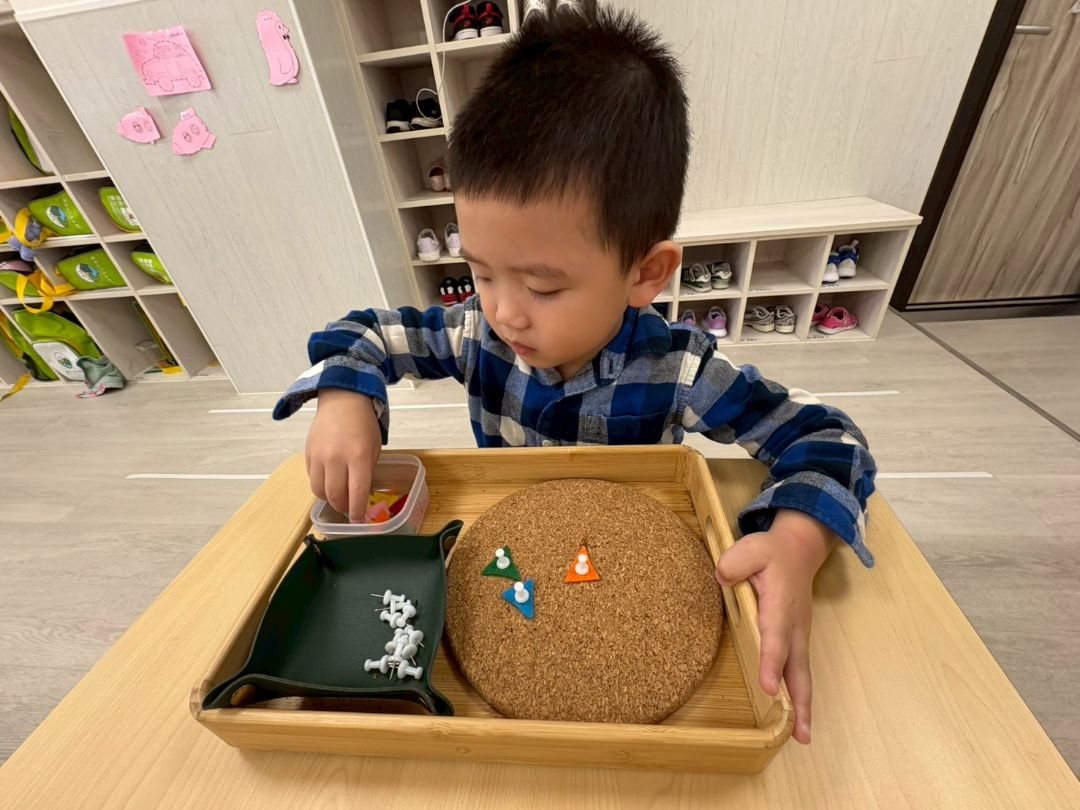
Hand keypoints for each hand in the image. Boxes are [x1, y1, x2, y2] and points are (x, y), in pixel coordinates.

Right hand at [305, 390, 381, 520]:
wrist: (342, 400)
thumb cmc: (363, 424)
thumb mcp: (373, 448)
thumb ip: (367, 471)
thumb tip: (361, 495)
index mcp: (358, 456)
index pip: (356, 492)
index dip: (357, 511)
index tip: (359, 520)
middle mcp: (336, 458)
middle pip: (335, 496)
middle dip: (343, 508)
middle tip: (349, 510)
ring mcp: (319, 456)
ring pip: (319, 491)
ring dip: (330, 499)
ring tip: (339, 497)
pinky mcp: (308, 453)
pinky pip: (312, 479)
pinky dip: (320, 486)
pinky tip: (329, 483)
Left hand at [714, 509, 833, 743]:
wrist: (799, 551)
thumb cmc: (771, 553)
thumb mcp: (752, 547)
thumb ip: (736, 561)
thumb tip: (722, 577)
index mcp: (781, 605)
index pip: (775, 638)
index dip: (771, 662)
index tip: (769, 687)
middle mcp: (794, 627)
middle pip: (798, 668)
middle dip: (800, 701)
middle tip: (800, 733)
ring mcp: (799, 636)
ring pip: (802, 674)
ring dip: (804, 706)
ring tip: (802, 738)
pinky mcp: (797, 641)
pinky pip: (799, 671)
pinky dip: (801, 696)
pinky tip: (797, 718)